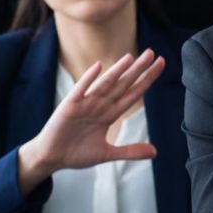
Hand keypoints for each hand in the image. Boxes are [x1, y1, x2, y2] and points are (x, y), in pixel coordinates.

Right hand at [16, 50, 165, 194]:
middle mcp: (99, 106)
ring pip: (105, 85)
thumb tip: (155, 152)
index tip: (160, 66)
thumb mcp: (108, 154)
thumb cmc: (76, 153)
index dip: (146, 80)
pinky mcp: (69, 107)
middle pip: (123, 85)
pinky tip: (98, 67)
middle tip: (153, 54)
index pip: (132, 94)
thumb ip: (130, 151)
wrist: (52, 158)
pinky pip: (80, 91)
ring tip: (131, 58)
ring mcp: (85, 105)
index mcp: (109, 114)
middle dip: (138, 70)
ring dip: (117, 71)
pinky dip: (88, 79)